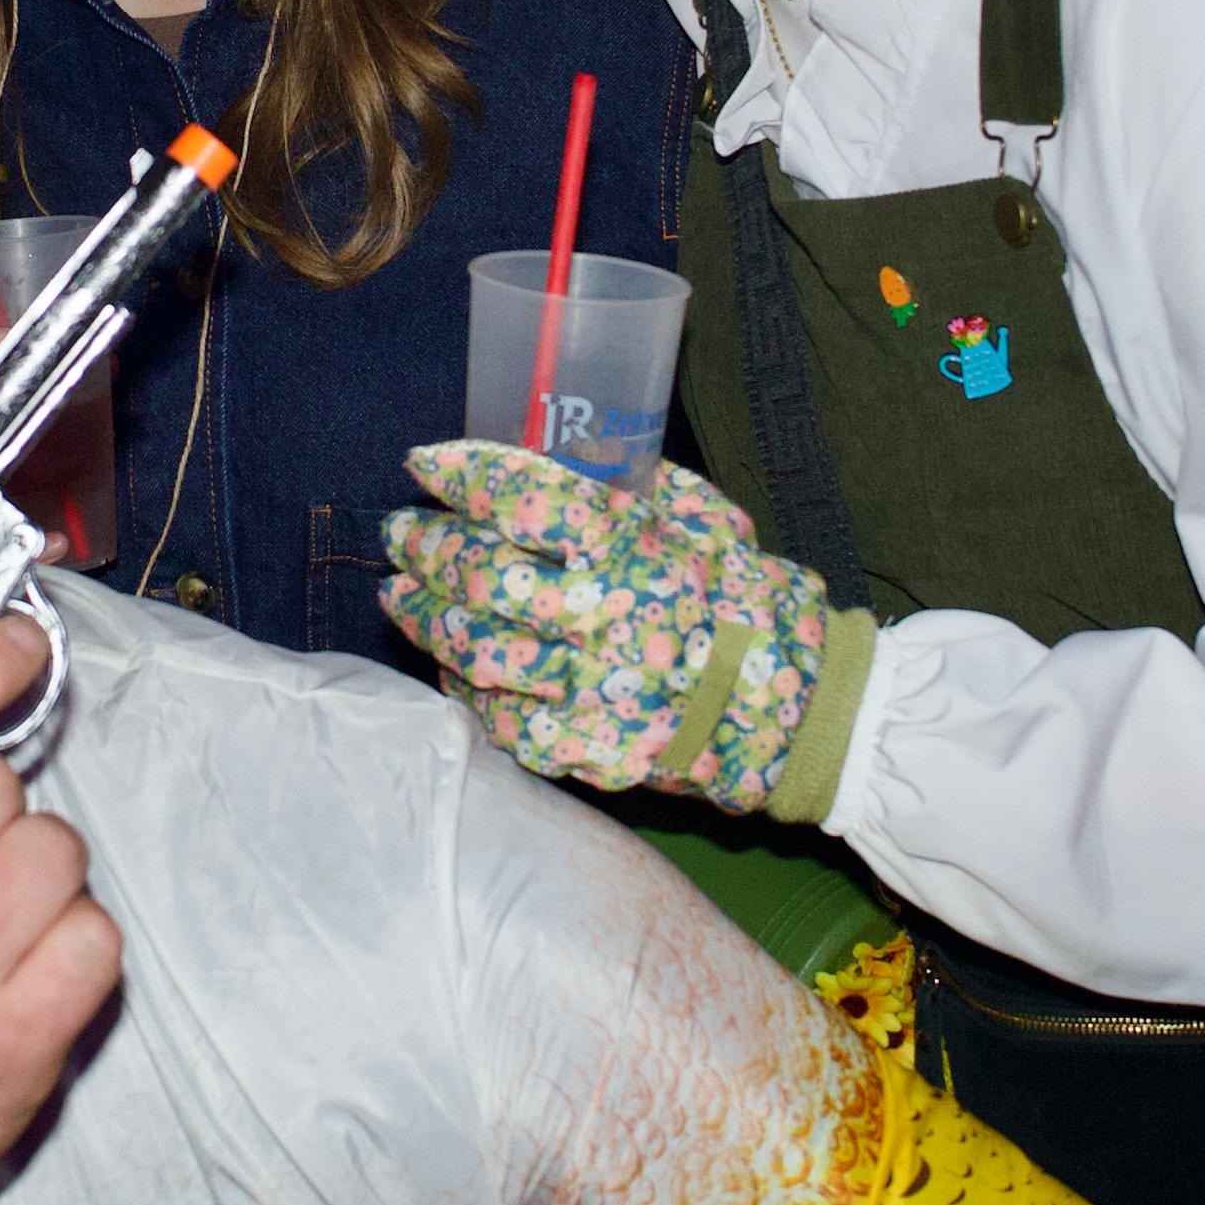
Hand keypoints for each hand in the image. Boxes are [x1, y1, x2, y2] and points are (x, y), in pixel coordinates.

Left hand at [380, 443, 845, 814]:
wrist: (805, 714)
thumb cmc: (757, 604)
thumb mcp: (711, 521)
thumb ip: (639, 487)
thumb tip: (568, 455)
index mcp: (635, 548)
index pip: (521, 496)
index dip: (462, 473)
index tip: (425, 462)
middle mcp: (604, 619)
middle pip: (479, 576)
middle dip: (425, 548)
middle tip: (402, 533)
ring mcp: (591, 691)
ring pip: (474, 649)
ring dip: (424, 618)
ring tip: (400, 596)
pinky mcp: (586, 749)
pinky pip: (499, 718)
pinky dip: (464, 689)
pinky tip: (450, 666)